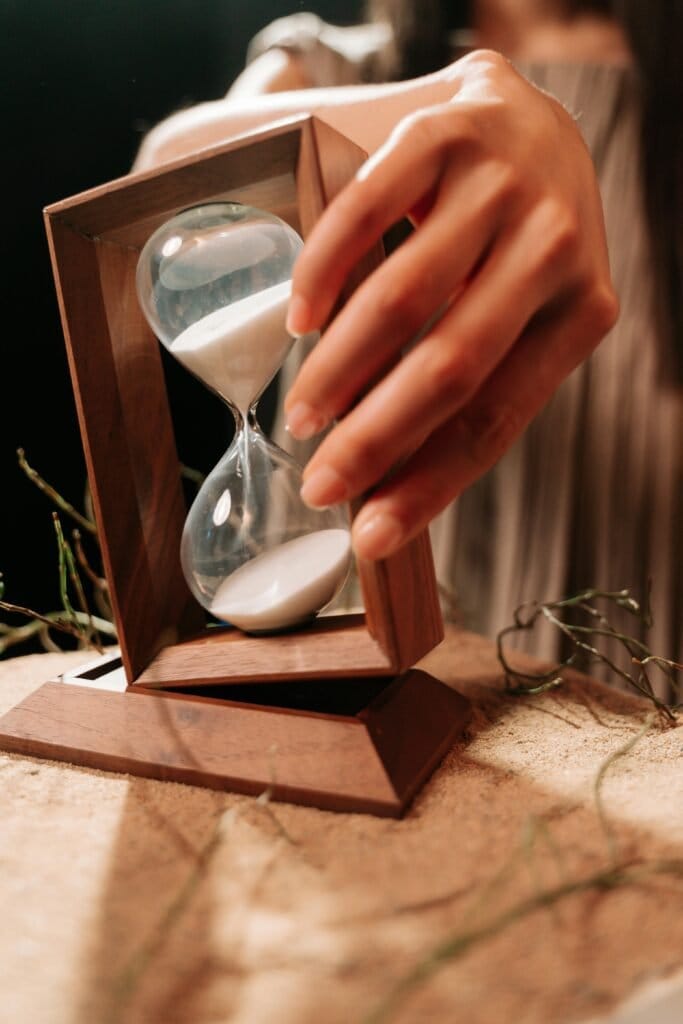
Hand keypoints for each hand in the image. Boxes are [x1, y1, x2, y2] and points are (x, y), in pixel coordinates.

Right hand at [284, 50, 617, 560]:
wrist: (528, 120)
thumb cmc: (516, 243)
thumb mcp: (523, 315)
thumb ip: (475, 379)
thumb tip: (387, 479)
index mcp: (581, 311)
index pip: (495, 418)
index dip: (428, 486)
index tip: (369, 537)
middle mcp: (553, 247)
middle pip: (449, 367)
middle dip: (374, 440)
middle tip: (317, 484)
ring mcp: (501, 185)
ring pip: (404, 296)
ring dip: (341, 368)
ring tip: (300, 412)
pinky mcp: (446, 132)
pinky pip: (367, 211)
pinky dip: (323, 271)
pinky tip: (301, 319)